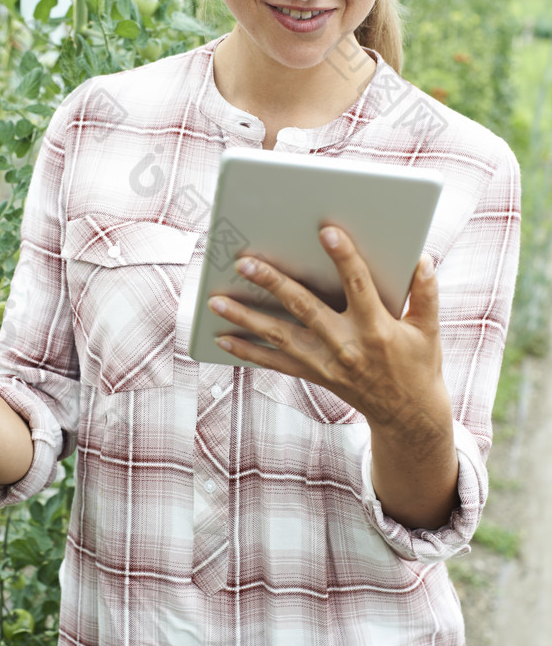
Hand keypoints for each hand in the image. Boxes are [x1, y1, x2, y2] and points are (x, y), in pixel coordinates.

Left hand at [208, 225, 445, 433]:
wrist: (407, 415)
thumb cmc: (418, 364)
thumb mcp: (429, 329)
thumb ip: (426, 293)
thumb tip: (422, 258)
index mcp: (377, 328)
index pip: (359, 285)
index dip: (344, 256)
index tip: (327, 230)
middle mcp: (347, 345)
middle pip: (305, 307)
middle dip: (273, 283)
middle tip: (245, 262)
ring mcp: (326, 363)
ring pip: (279, 335)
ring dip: (246, 317)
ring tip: (216, 299)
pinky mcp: (314, 375)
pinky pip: (275, 363)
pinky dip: (247, 351)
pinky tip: (222, 337)